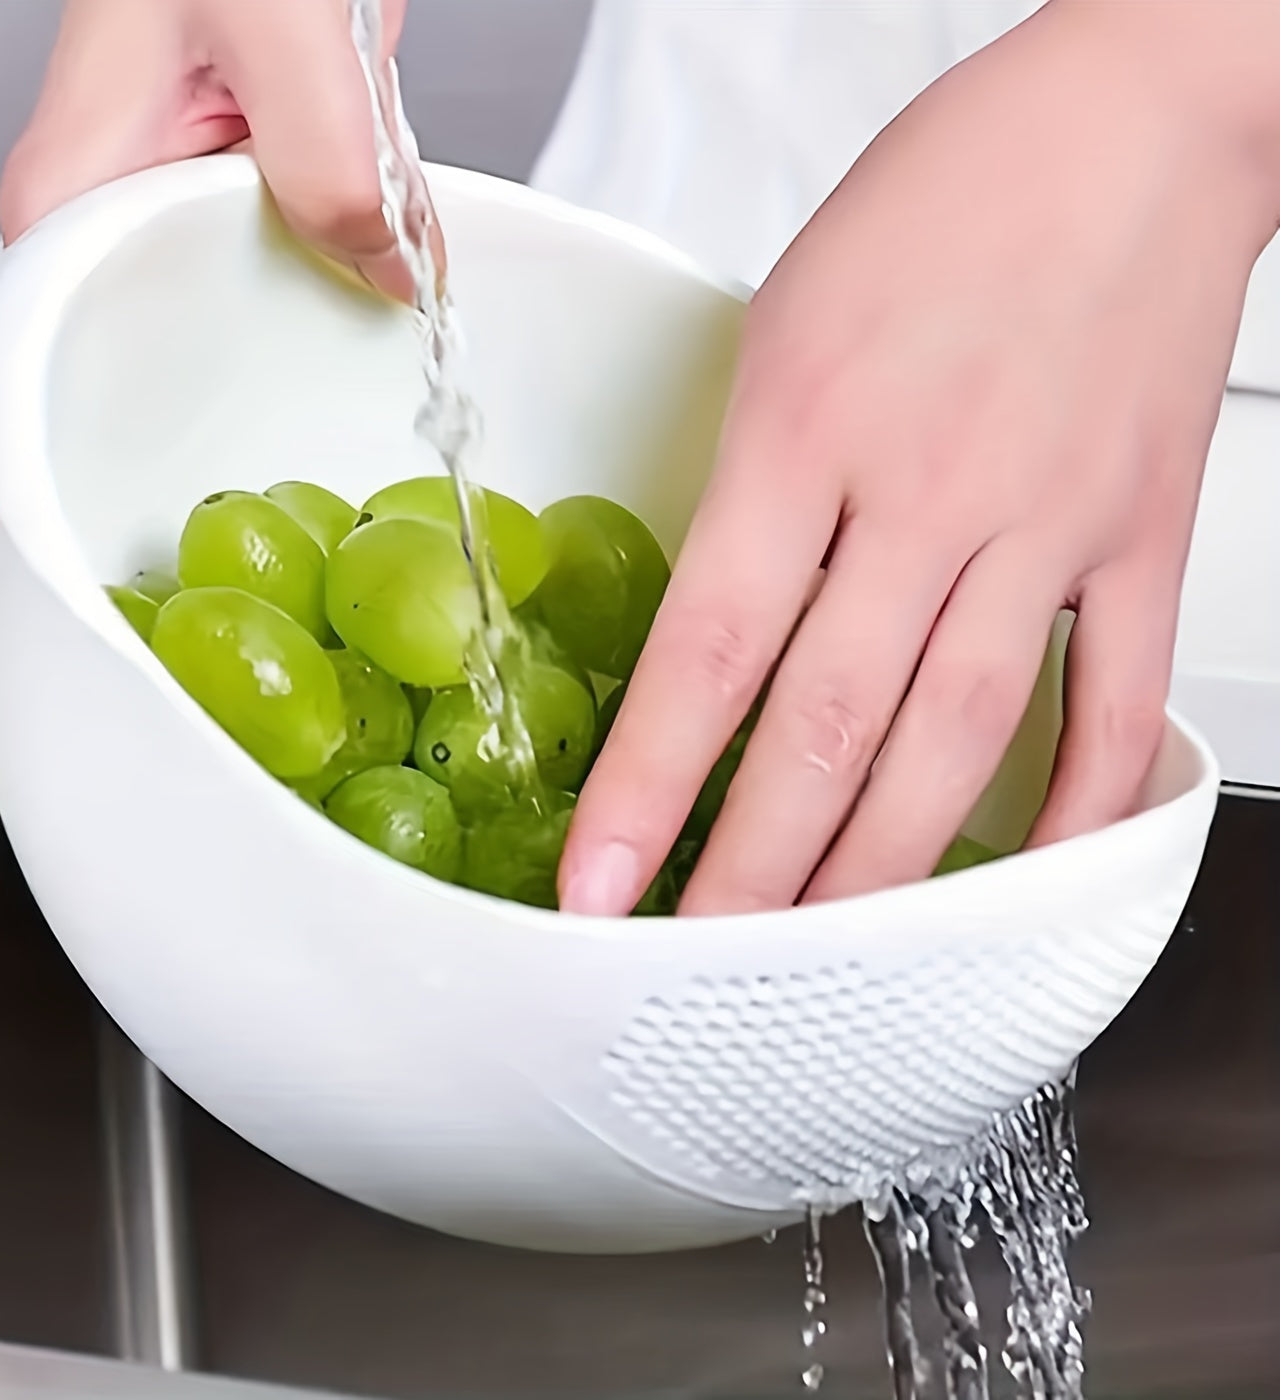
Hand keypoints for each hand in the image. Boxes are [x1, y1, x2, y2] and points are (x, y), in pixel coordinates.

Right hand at [0, 0, 428, 582]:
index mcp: (79, 198)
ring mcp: (184, 203)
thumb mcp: (287, 38)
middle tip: (223, 564)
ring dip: (271, 393)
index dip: (33, 503)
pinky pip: (284, 274)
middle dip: (170, 473)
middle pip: (125, 381)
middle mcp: (117, 212)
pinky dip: (335, 306)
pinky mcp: (250, 183)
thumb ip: (330, 177)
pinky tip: (381, 346)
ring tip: (315, 484)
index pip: (30, 384)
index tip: (55, 594)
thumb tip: (385, 283)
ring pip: (214, 334)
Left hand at [563, 0, 1279, 915]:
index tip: (599, 885)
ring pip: (954, 739)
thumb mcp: (789, 318)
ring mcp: (1048, 520)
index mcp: (808, 426)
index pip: (709, 650)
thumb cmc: (947, 198)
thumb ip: (756, 486)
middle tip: (697, 961)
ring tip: (818, 955)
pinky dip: (1075, 804)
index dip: (647, 786)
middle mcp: (928, 488)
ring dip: (879, 869)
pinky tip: (1020, 879)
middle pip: (825, 726)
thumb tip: (722, 633)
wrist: (1137, 116)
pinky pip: (1114, 699)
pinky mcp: (1146, 533)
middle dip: (751, 868)